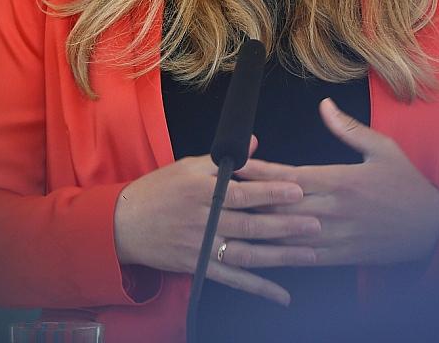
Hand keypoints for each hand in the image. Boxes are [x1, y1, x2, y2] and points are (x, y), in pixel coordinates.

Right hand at [113, 136, 321, 305]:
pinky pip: (234, 281)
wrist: (123, 225)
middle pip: (250, 225)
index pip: (242, 192)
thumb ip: (226, 160)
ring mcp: (202, 248)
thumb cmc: (158, 190)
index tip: (298, 190)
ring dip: (281, 256)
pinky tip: (282, 294)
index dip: (271, 192)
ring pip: (247, 255)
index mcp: (201, 191)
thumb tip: (256, 143)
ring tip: (311, 254)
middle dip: (285, 225)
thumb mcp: (187, 166)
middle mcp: (204, 221)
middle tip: (316, 223)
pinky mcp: (200, 268)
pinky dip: (259, 289)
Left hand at [233, 98, 438, 265]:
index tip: (234, 165)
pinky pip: (303, 258)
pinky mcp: (340, 255)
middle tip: (215, 196)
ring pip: (286, 235)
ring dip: (255, 231)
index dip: (259, 171)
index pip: (289, 176)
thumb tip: (324, 105)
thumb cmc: (406, 184)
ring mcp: (335, 236)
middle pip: (280, 206)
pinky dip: (278, 256)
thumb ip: (348, 129)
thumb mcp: (382, 148)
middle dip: (247, 201)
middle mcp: (333, 210)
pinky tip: (257, 253)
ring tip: (224, 227)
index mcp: (340, 181)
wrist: (431, 227)